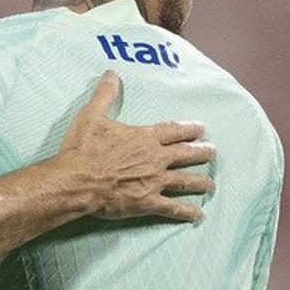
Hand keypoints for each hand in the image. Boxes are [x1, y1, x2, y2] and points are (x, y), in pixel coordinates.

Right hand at [54, 71, 213, 222]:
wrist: (76, 181)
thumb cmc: (83, 149)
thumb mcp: (91, 116)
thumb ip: (105, 95)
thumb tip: (111, 74)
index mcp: (144, 138)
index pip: (172, 131)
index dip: (188, 129)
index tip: (201, 128)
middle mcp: (155, 159)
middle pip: (185, 154)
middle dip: (201, 152)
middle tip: (212, 152)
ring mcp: (154, 182)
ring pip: (184, 181)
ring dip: (200, 182)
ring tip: (210, 184)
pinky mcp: (148, 203)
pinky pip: (173, 208)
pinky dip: (186, 212)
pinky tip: (198, 215)